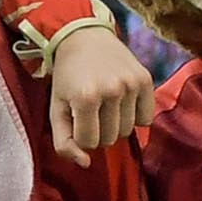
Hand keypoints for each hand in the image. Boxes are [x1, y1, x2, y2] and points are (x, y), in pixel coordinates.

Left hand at [48, 26, 155, 166]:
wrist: (83, 37)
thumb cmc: (67, 77)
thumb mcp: (55, 108)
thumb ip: (63, 142)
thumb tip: (85, 164)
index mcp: (85, 98)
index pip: (89, 143)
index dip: (81, 134)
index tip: (76, 118)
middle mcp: (112, 90)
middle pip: (110, 139)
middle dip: (98, 131)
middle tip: (90, 111)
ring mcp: (132, 84)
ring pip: (128, 131)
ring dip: (115, 125)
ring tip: (105, 105)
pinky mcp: (146, 79)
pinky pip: (146, 119)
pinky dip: (134, 117)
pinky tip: (122, 102)